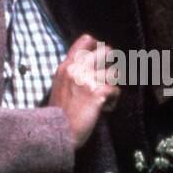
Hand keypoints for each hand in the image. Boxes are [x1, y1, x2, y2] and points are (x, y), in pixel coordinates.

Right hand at [48, 34, 119, 148]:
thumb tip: (92, 66)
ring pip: (115, 73)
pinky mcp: (97, 92)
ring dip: (112, 87)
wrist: (56, 132)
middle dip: (111, 66)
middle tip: (105, 80)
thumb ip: (73, 73)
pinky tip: (103, 109)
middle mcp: (77, 68)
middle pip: (108, 51)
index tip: (101, 58)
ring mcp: (87, 79)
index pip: (86, 40)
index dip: (99, 46)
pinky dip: (112, 102)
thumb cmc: (59, 113)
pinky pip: (116, 90)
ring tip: (103, 99)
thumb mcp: (60, 85)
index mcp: (67, 65)